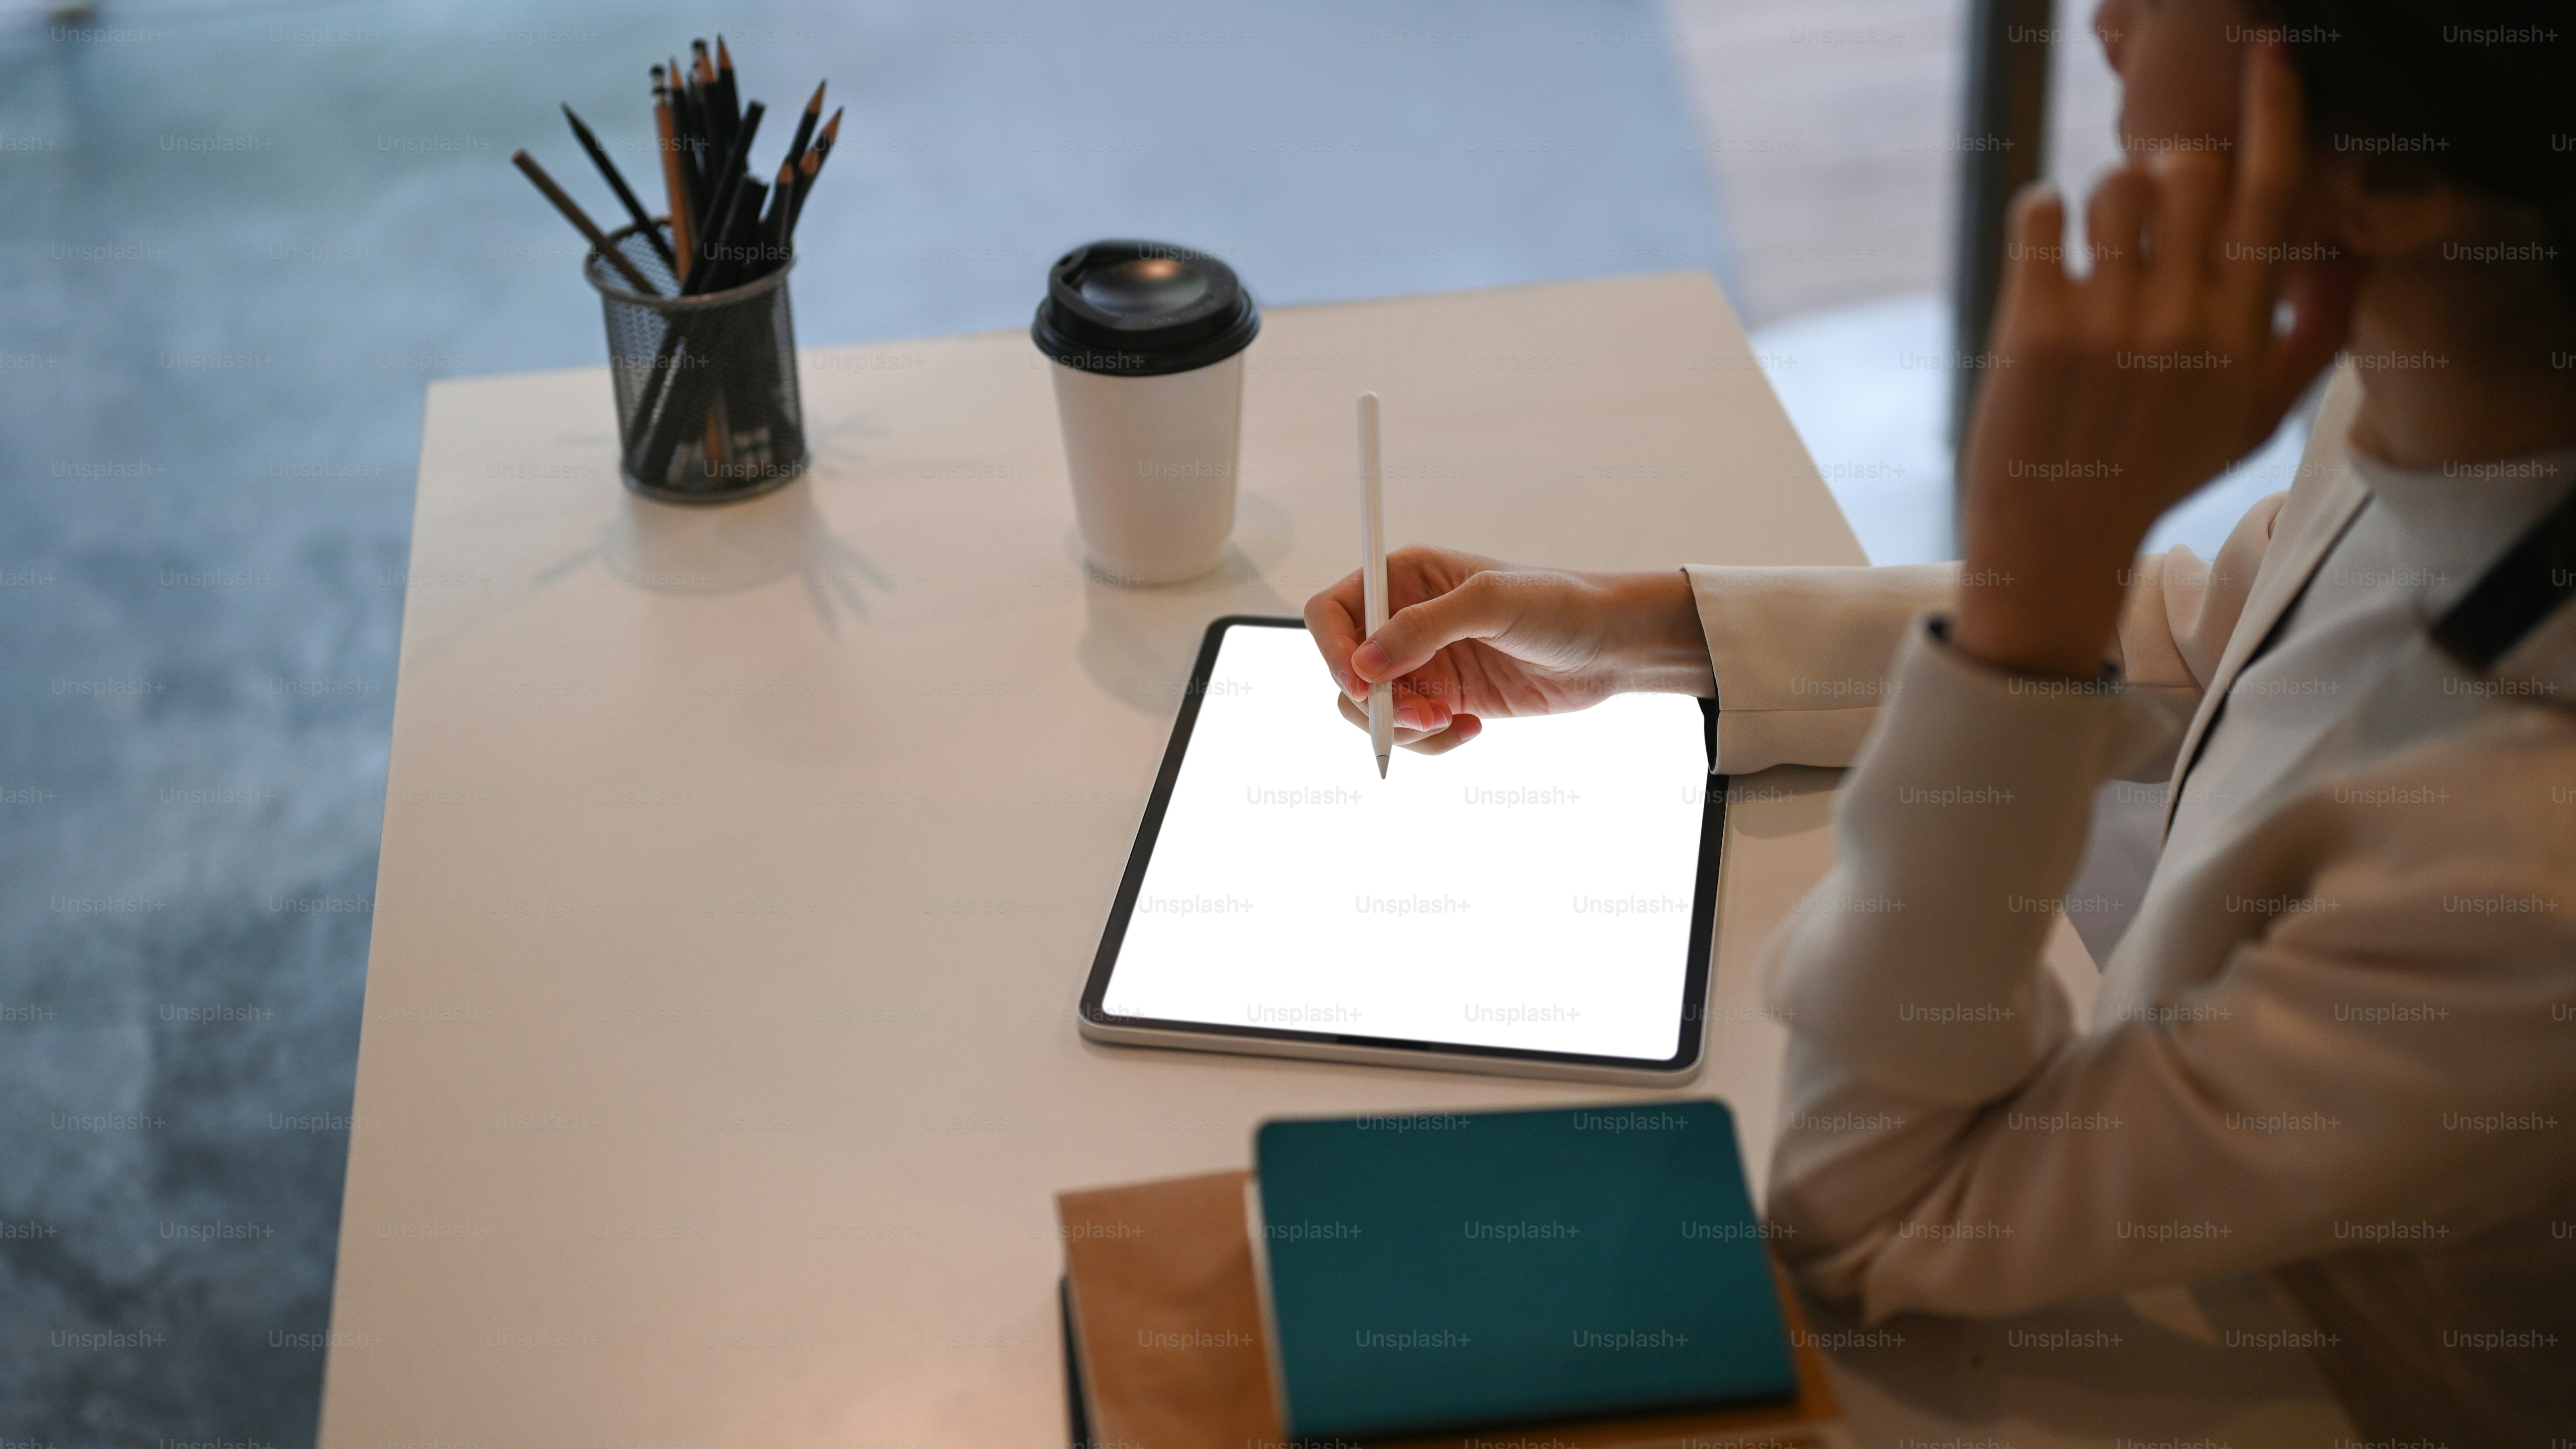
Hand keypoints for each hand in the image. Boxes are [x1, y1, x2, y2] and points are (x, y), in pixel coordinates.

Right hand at [1301, 544, 1712, 755]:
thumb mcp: (1492, 602)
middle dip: (1373, 701)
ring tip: (1449, 723)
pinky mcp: (1443, 701)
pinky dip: (1428, 742)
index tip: (1361, 684)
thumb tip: (1364, 666)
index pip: (1331, 611)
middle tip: (1421, 714)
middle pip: (1344, 668)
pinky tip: (1471, 729)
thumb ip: (1424, 627)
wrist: (1610, 647)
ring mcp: (1422, 664)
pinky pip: (1409, 733)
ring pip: (1371, 709)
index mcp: (1404, 578)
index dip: (1332, 649)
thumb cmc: (1559, 606)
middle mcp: (1404, 620)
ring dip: (1400, 728)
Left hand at [1953, 42, 2360, 677]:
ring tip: (2096, 236)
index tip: (2268, 57)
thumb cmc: (2158, 470)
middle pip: (2193, 171)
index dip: (2275, 113)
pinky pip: (2040, 212)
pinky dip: (2041, 209)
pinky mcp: (2032, 326)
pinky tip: (2045, 242)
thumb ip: (2313, 336)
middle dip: (2171, 168)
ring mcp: (2105, 323)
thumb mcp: (2254, 416)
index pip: (2275, 198)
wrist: (2059, 539)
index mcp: (2241, 334)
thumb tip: (2351, 254)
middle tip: (2151, 206)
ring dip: (2105, 191)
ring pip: (2115, 183)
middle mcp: (2181, 321)